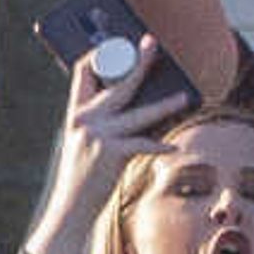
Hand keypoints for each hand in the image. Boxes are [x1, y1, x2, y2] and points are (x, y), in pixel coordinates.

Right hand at [19, 42, 191, 253]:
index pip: (83, 72)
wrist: (69, 209)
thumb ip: (99, 125)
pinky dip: (159, 147)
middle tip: (153, 44)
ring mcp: (99, 136)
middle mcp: (85, 121)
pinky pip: (144, 145)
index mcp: (75, 115)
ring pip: (139, 113)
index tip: (116, 45)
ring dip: (165, 105)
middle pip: (117, 83)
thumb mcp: (81, 145)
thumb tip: (132, 108)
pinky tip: (173, 147)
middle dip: (139, 61)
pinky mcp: (112, 154)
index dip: (98, 55)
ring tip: (184, 97)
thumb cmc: (80, 178)